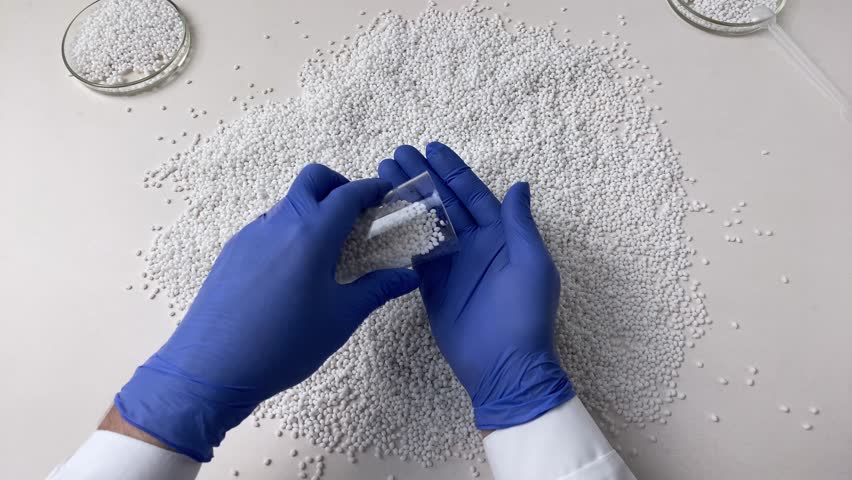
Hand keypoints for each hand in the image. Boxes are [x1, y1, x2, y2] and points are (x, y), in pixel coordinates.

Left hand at [115, 164, 419, 461]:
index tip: (385, 193)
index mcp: (311, 236)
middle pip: (313, 180)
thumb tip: (409, 277)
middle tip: (356, 212)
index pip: (347, 195)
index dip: (371, 189)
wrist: (212, 368)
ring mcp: (251, 234)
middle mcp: (280, 224)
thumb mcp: (340, 319)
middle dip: (339, 185)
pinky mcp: (233, 250)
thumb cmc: (283, 345)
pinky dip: (289, 229)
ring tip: (327, 246)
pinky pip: (267, 224)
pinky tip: (294, 267)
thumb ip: (377, 290)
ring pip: (288, 202)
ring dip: (312, 208)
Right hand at [378, 143, 573, 430]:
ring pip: (425, 224)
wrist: (505, 365)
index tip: (431, 147)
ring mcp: (452, 266)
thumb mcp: (532, 263)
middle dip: (422, 177)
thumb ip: (519, 224)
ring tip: (382, 175)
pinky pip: (413, 255)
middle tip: (396, 154)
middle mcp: (475, 246)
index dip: (453, 170)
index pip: (473, 193)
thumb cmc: (525, 313)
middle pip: (444, 203)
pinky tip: (380, 216)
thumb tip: (520, 185)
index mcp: (500, 236)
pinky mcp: (432, 287)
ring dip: (406, 200)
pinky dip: (398, 236)